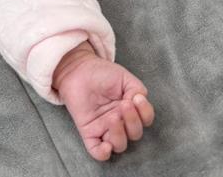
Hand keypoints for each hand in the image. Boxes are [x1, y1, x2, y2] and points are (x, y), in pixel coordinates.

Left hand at [53, 44, 154, 160]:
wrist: (77, 69)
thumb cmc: (101, 73)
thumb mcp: (124, 78)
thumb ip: (138, 90)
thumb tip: (141, 103)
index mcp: (130, 109)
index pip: (145, 120)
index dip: (145, 113)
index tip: (137, 98)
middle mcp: (119, 122)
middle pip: (134, 134)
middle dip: (133, 121)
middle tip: (124, 105)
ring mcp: (104, 128)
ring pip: (119, 145)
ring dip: (119, 134)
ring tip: (113, 117)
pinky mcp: (88, 132)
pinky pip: (97, 151)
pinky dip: (103, 153)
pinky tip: (106, 145)